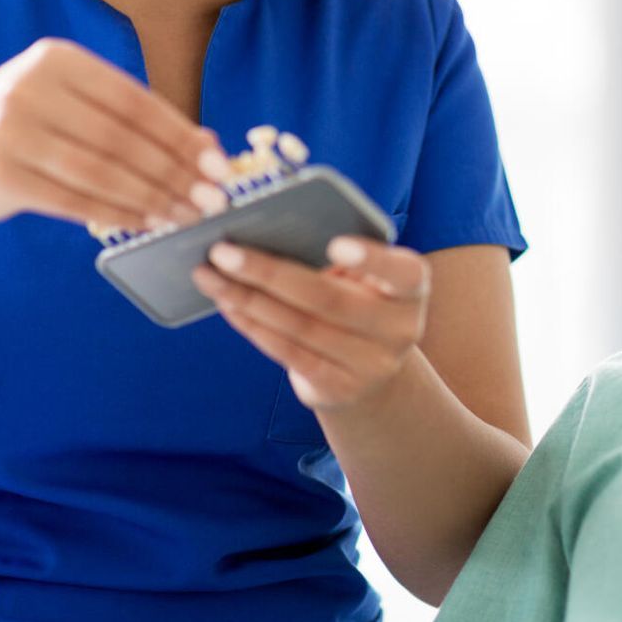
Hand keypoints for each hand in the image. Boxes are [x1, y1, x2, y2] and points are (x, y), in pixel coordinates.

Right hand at [0, 37, 229, 229]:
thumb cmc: (29, 129)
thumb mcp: (74, 106)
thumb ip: (134, 119)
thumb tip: (209, 146)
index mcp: (56, 58)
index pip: (134, 99)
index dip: (180, 134)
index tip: (219, 164)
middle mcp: (28, 87)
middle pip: (120, 137)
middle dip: (174, 172)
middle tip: (212, 200)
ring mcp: (9, 130)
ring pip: (99, 171)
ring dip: (151, 198)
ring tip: (186, 216)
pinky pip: (73, 200)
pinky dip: (116, 214)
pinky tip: (146, 224)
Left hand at [193, 237, 430, 411]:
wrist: (373, 372)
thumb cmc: (361, 302)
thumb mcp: (367, 278)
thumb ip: (337, 258)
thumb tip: (266, 234)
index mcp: (412, 288)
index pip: (401, 271)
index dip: (370, 259)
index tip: (333, 244)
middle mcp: (400, 329)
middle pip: (328, 299)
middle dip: (269, 273)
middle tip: (223, 251)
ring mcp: (370, 365)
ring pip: (299, 327)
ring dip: (247, 299)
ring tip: (209, 276)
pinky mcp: (338, 388)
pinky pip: (288, 353)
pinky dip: (252, 326)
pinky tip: (227, 304)